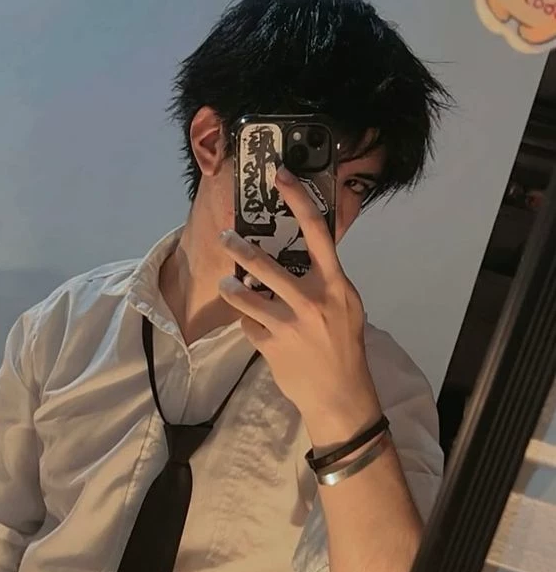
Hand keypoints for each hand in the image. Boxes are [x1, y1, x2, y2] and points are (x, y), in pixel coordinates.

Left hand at [218, 165, 381, 446]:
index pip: (317, 233)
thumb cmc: (344, 347)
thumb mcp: (346, 307)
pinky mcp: (272, 345)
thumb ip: (325, 282)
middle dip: (239, 248)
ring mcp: (290, 323)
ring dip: (231, 287)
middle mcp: (313, 300)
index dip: (297, 200)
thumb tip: (302, 255)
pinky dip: (247, 323)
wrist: (340, 395)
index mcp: (336, 285)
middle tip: (225, 237)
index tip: (279, 176)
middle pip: (266, 264)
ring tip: (225, 283)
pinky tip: (254, 327)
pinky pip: (248, 325)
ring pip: (246, 295)